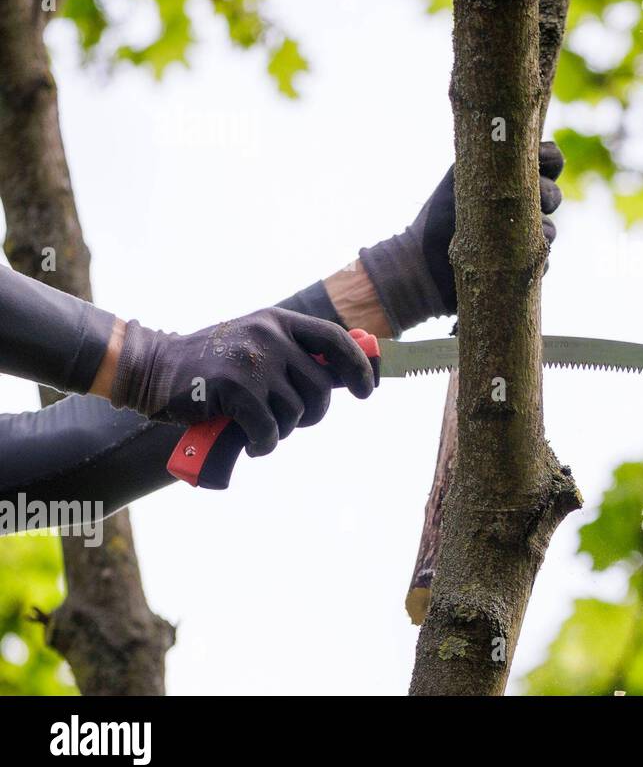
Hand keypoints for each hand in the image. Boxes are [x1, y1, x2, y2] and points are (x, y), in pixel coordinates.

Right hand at [109, 307, 375, 456]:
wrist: (151, 367)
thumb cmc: (210, 365)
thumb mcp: (255, 346)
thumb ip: (294, 356)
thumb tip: (346, 377)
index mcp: (279, 322)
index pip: (335, 339)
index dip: (358, 366)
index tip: (366, 391)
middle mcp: (270, 336)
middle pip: (322, 386)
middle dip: (313, 414)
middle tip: (291, 422)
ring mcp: (252, 361)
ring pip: (296, 412)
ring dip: (283, 431)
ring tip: (261, 430)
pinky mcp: (234, 388)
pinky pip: (270, 430)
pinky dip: (265, 444)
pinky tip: (252, 444)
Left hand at [359, 141, 564, 333]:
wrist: (422, 268)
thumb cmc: (437, 219)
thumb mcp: (460, 180)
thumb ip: (492, 164)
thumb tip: (528, 158)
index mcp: (507, 178)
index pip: (547, 159)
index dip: (551, 159)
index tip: (542, 165)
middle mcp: (519, 205)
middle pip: (555, 194)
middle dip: (547, 196)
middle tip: (532, 201)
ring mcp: (525, 237)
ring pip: (551, 230)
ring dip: (538, 232)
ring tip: (510, 238)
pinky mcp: (525, 267)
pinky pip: (544, 262)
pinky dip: (533, 262)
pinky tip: (511, 263)